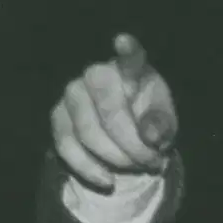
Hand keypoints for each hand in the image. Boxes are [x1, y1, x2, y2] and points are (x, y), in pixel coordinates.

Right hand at [49, 33, 178, 191]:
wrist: (124, 132)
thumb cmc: (148, 119)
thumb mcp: (165, 123)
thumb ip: (161, 125)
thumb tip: (151, 136)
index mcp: (130, 69)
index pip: (131, 57)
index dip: (128, 50)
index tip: (124, 41)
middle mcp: (96, 74)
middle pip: (111, 114)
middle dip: (134, 147)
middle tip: (154, 162)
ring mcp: (72, 94)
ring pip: (89, 134)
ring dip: (117, 160)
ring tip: (137, 167)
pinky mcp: (57, 117)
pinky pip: (66, 147)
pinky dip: (89, 169)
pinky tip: (108, 181)